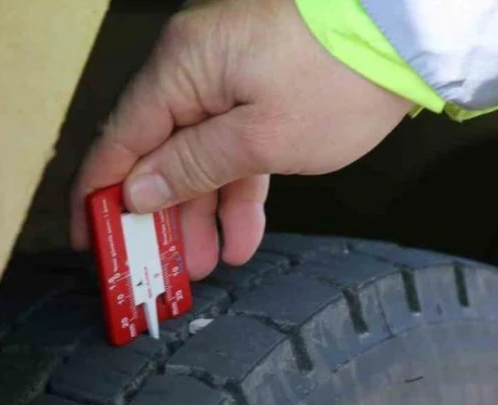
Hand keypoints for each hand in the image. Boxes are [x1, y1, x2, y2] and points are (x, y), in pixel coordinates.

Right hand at [71, 0, 411, 278]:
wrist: (405, 41)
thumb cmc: (341, 78)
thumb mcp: (262, 140)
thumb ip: (191, 168)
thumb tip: (137, 192)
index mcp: (181, 68)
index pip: (117, 142)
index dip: (99, 197)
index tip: (93, 242)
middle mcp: (194, 67)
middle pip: (155, 153)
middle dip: (158, 217)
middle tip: (157, 269)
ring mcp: (227, 78)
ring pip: (196, 157)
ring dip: (199, 212)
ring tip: (201, 263)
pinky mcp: (258, 91)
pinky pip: (232, 147)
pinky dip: (234, 189)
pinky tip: (238, 234)